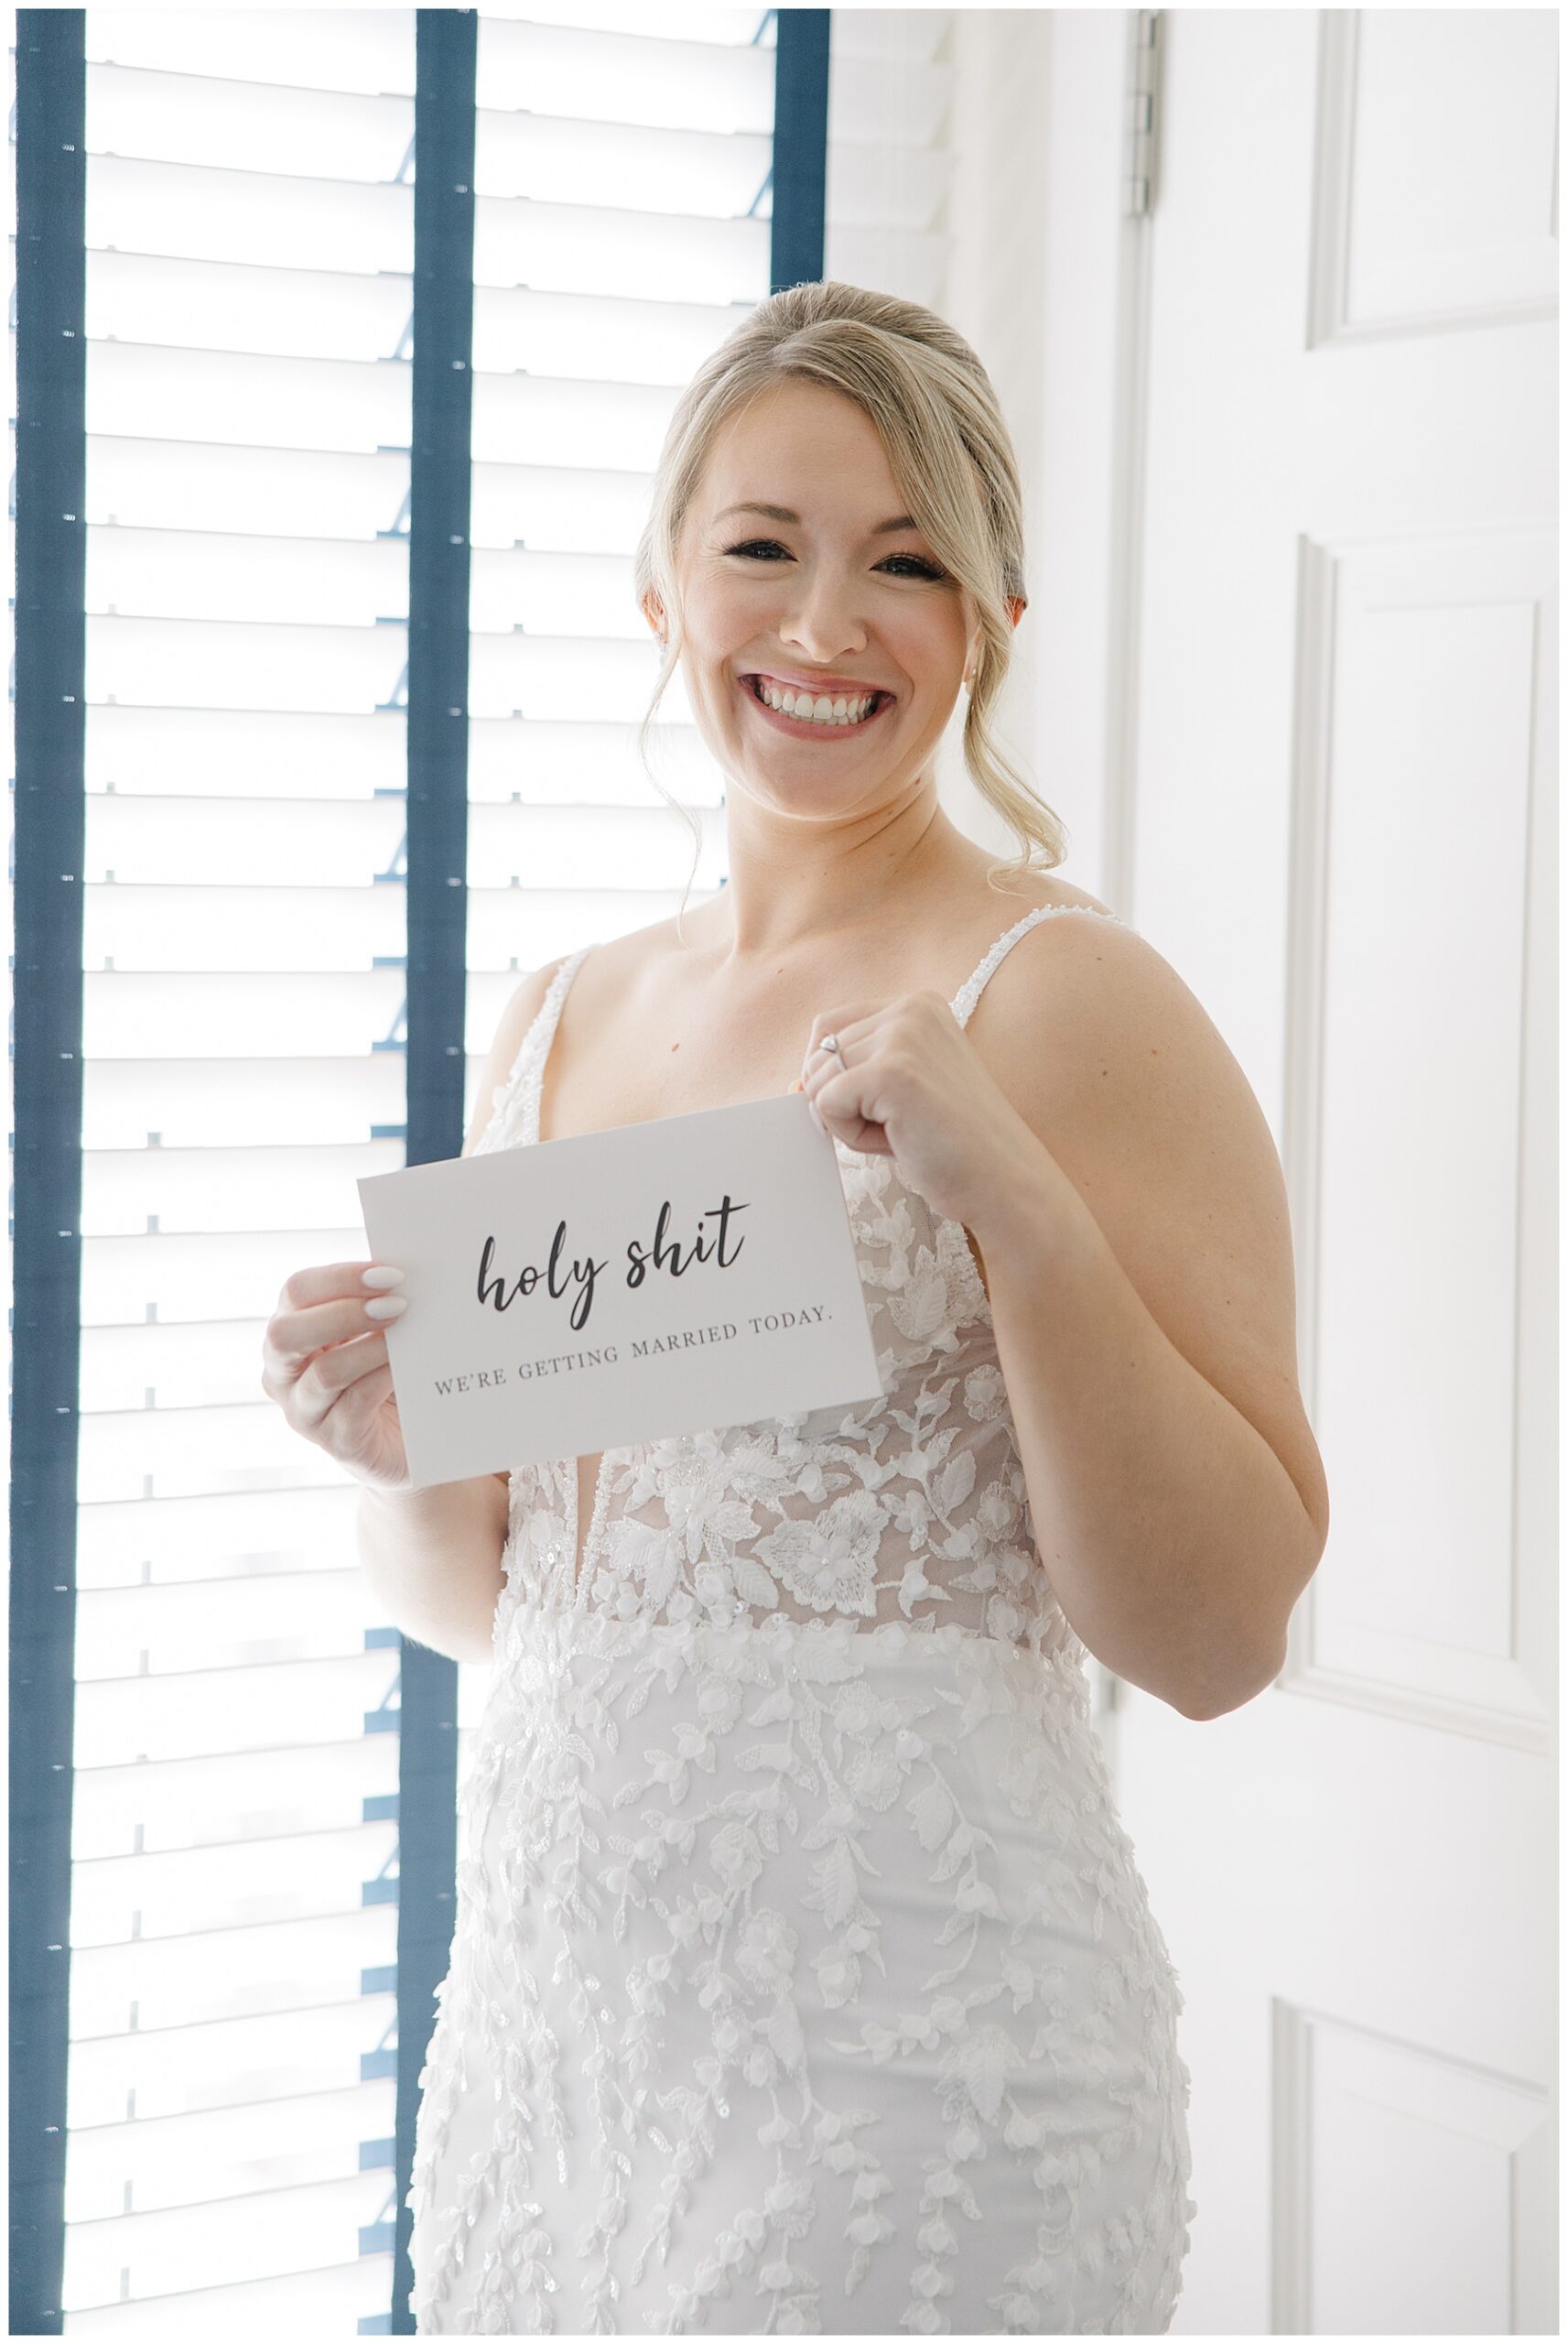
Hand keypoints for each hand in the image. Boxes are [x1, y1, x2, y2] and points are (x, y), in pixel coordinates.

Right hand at [260, 1261, 410, 1490]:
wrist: (401, 1441)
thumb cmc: (382, 1375)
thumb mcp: (371, 1333)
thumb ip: (374, 1302)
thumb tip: (403, 1274)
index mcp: (289, 1331)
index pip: (296, 1292)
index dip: (340, 1278)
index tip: (389, 1273)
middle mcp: (283, 1372)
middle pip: (286, 1333)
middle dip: (344, 1312)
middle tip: (397, 1303)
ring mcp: (304, 1410)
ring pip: (325, 1373)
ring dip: (371, 1347)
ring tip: (408, 1332)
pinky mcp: (336, 1440)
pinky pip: (356, 1403)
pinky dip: (383, 1378)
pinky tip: (408, 1366)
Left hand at [793, 990, 1038, 1232]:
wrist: (1004, 1183)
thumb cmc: (953, 1145)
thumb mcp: (901, 1090)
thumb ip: (854, 1072)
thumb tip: (793, 1083)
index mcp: (917, 1006)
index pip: (827, 1028)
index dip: (833, 1076)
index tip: (877, 1107)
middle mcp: (910, 1009)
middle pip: (819, 1055)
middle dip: (845, 1104)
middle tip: (902, 1126)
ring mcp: (903, 1036)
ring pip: (818, 1081)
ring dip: (848, 1121)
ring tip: (903, 1132)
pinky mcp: (892, 1072)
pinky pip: (825, 1104)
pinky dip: (850, 1135)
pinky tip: (898, 1140)